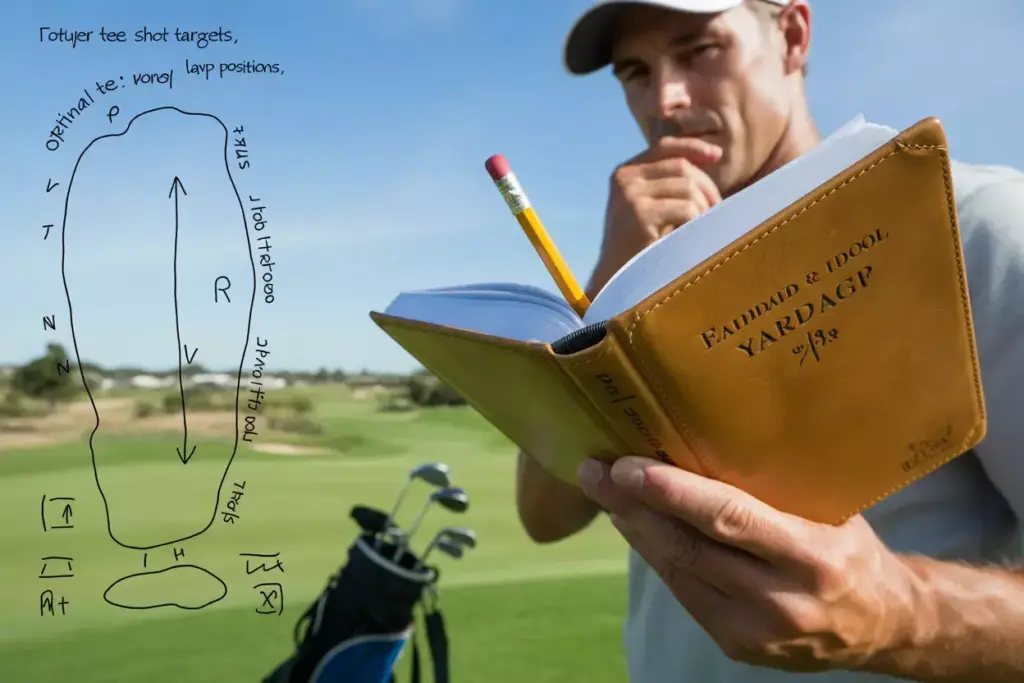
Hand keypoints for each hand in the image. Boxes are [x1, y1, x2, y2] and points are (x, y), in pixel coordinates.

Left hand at [576, 456, 918, 672]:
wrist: (886, 626)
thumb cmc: (853, 549)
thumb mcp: (831, 508)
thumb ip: (776, 485)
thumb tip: (708, 432)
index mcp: (812, 555)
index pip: (729, 518)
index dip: (672, 492)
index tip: (627, 465)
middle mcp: (782, 600)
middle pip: (690, 548)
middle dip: (633, 507)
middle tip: (594, 470)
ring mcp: (756, 632)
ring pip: (679, 572)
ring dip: (635, 530)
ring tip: (605, 492)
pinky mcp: (738, 647)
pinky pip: (685, 594)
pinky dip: (658, 557)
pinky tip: (636, 527)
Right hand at [593, 138, 722, 285]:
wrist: (617, 279)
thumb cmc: (640, 244)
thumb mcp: (650, 206)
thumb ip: (668, 183)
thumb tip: (710, 157)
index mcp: (625, 173)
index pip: (664, 146)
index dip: (693, 147)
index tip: (717, 155)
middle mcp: (625, 179)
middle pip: (681, 167)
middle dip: (706, 186)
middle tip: (716, 209)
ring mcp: (630, 195)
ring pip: (688, 187)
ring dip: (703, 208)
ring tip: (700, 226)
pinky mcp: (640, 214)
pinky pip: (686, 208)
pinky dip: (697, 221)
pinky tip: (690, 235)